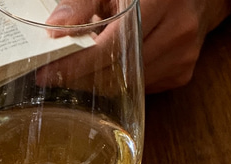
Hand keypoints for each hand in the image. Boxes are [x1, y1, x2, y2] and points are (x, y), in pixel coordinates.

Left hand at [49, 0, 230, 90]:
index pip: (112, 45)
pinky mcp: (182, 73)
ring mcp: (183, 55)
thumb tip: (54, 30)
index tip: (48, 73)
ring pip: (127, 86)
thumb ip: (81, 2)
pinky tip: (117, 64)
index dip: (78, 63)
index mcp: (161, 0)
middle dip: (83, 76)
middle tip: (55, 75)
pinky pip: (140, 88)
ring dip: (101, 80)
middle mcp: (178, 29)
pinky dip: (122, 81)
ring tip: (87, 63)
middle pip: (118, 70)